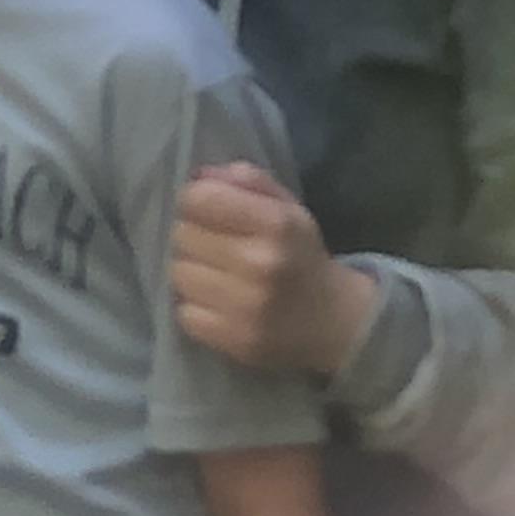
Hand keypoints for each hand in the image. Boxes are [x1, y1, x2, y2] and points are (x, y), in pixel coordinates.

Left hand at [171, 164, 376, 379]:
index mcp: (276, 223)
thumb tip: (198, 175)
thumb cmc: (302, 256)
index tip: (204, 209)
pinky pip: (184, 313)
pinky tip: (215, 301)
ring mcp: (245, 306)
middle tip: (211, 244)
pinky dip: (193, 306)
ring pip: (179, 274)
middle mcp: (259, 263)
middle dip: (192, 234)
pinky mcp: (234, 340)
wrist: (335, 322)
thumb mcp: (288, 208)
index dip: (194, 200)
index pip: (200, 199)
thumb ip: (247, 182)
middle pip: (183, 235)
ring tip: (212, 272)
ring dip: (190, 270)